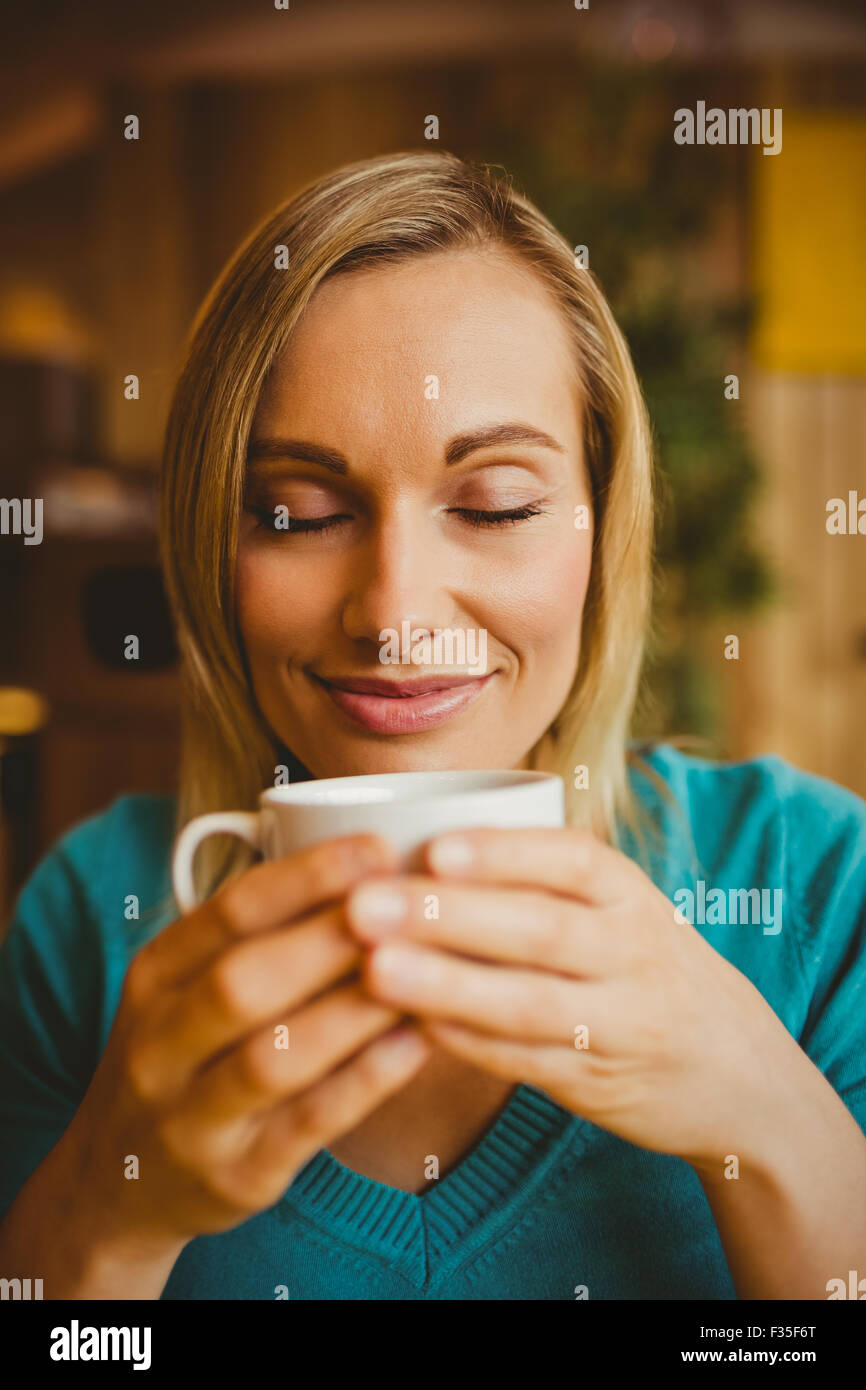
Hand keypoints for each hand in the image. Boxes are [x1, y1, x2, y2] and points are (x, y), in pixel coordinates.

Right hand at [64, 833, 430, 1252]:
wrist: (122, 1179)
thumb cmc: (186, 1053)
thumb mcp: (190, 983)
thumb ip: (261, 931)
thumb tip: (373, 866)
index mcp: (156, 974)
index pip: (229, 912)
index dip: (308, 877)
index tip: (380, 847)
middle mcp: (160, 1043)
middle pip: (244, 981)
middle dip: (330, 939)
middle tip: (407, 907)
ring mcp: (191, 1117)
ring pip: (274, 1058)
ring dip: (354, 1011)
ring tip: (425, 972)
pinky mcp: (235, 1176)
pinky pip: (306, 1124)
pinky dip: (366, 1081)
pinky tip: (418, 1043)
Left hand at [344, 826, 806, 1173]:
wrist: (740, 1071)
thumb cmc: (645, 967)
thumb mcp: (621, 908)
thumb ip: (543, 881)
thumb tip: (415, 838)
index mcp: (631, 894)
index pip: (573, 860)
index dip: (503, 853)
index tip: (433, 847)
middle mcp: (634, 952)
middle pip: (542, 929)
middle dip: (449, 916)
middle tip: (365, 904)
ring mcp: (621, 1023)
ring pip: (530, 1003)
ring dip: (446, 986)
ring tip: (373, 969)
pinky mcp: (597, 1083)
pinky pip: (525, 1062)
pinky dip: (466, 1045)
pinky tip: (408, 1027)